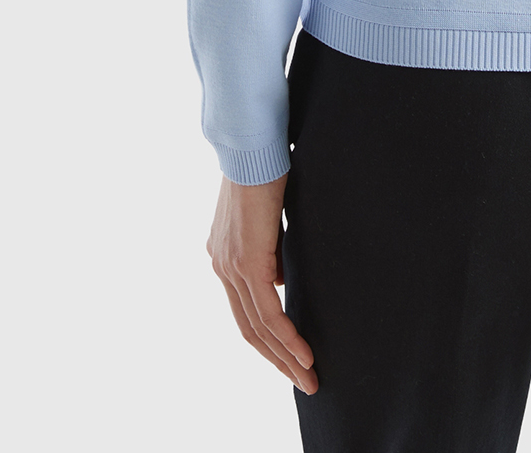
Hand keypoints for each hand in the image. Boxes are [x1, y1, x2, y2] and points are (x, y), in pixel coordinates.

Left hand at [206, 172, 317, 396]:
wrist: (254, 147)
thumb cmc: (267, 172)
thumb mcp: (268, 220)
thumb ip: (271, 251)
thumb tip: (283, 279)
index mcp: (224, 257)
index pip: (246, 312)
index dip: (270, 340)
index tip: (293, 360)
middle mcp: (221, 266)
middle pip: (248, 329)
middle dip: (278, 360)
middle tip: (305, 382)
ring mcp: (230, 266)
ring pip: (258, 327)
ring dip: (286, 357)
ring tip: (309, 377)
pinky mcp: (245, 262)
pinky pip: (266, 311)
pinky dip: (287, 336)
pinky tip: (304, 354)